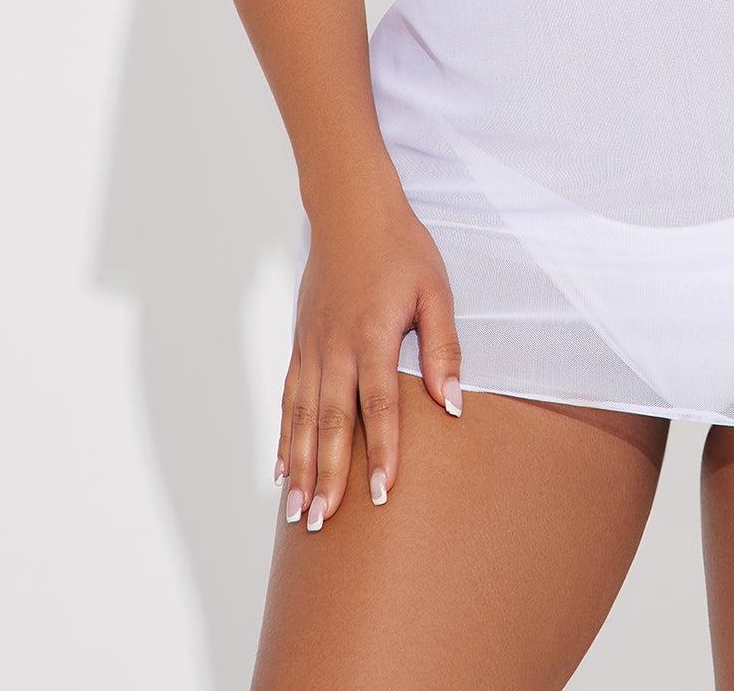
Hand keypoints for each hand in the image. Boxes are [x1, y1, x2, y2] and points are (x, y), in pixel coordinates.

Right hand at [276, 190, 462, 530]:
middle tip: (323, 523)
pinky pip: (289, 398)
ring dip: (300, 466)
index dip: (381, 451)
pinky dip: (284, 436)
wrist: (352, 210)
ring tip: (298, 513)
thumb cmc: (401, 248)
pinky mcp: (301, 343)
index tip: (381, 494)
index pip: (378, 404)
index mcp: (372, 334)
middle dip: (327, 476)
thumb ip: (442, 347)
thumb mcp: (435, 289)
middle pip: (329, 421)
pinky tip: (281, 468)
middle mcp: (335, 346)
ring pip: (301, 417)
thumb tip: (452, 403)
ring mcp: (312, 346)